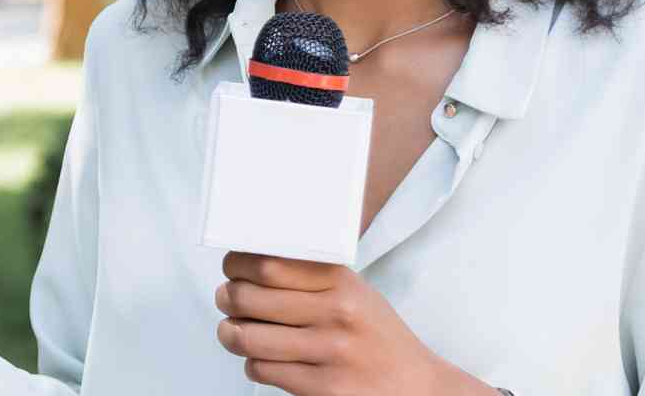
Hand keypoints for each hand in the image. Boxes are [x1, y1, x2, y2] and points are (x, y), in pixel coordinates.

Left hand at [215, 253, 493, 395]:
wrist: (418, 389)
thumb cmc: (379, 339)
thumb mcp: (356, 294)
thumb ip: (311, 276)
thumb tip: (251, 261)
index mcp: (342, 283)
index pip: (268, 264)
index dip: (237, 265)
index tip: (232, 269)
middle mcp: (337, 313)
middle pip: (248, 297)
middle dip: (227, 298)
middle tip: (226, 300)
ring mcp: (329, 352)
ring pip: (247, 337)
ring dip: (230, 334)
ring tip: (233, 331)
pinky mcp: (322, 389)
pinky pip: (261, 370)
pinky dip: (253, 365)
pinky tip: (264, 360)